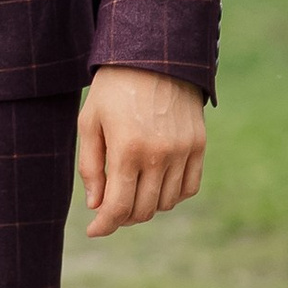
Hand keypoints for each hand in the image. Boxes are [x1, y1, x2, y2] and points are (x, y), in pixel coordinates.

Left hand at [77, 70, 205, 236]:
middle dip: (122, 217)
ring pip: (166, 203)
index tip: (93, 231)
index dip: (104, 225)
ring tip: (131, 192)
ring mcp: (183, 151)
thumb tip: (96, 206)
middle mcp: (158, 155)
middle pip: (143, 210)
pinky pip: (189, 188)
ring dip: (147, 206)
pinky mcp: (198, 145)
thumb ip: (90, 166)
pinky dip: (172, 195)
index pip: (118, 207)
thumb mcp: (90, 122)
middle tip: (109, 208)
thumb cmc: (113, 88)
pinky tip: (156, 185)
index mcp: (126, 149)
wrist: (154, 56)